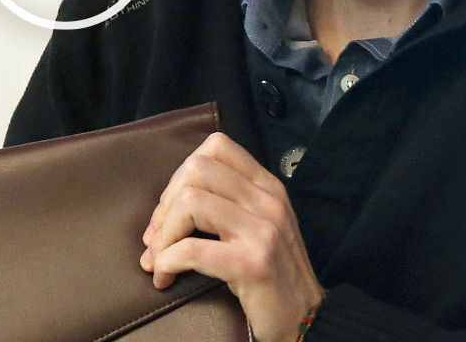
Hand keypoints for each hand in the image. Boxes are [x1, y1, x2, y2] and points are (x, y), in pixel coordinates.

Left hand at [139, 133, 324, 341]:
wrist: (308, 319)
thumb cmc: (273, 274)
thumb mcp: (258, 225)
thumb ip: (227, 202)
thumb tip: (166, 203)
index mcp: (267, 186)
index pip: (216, 146)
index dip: (181, 173)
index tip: (171, 209)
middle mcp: (268, 201)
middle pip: (196, 170)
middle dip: (165, 204)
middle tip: (157, 238)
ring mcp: (263, 231)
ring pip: (190, 202)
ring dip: (162, 233)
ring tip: (158, 258)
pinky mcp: (254, 264)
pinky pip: (194, 249)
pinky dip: (168, 261)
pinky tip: (165, 275)